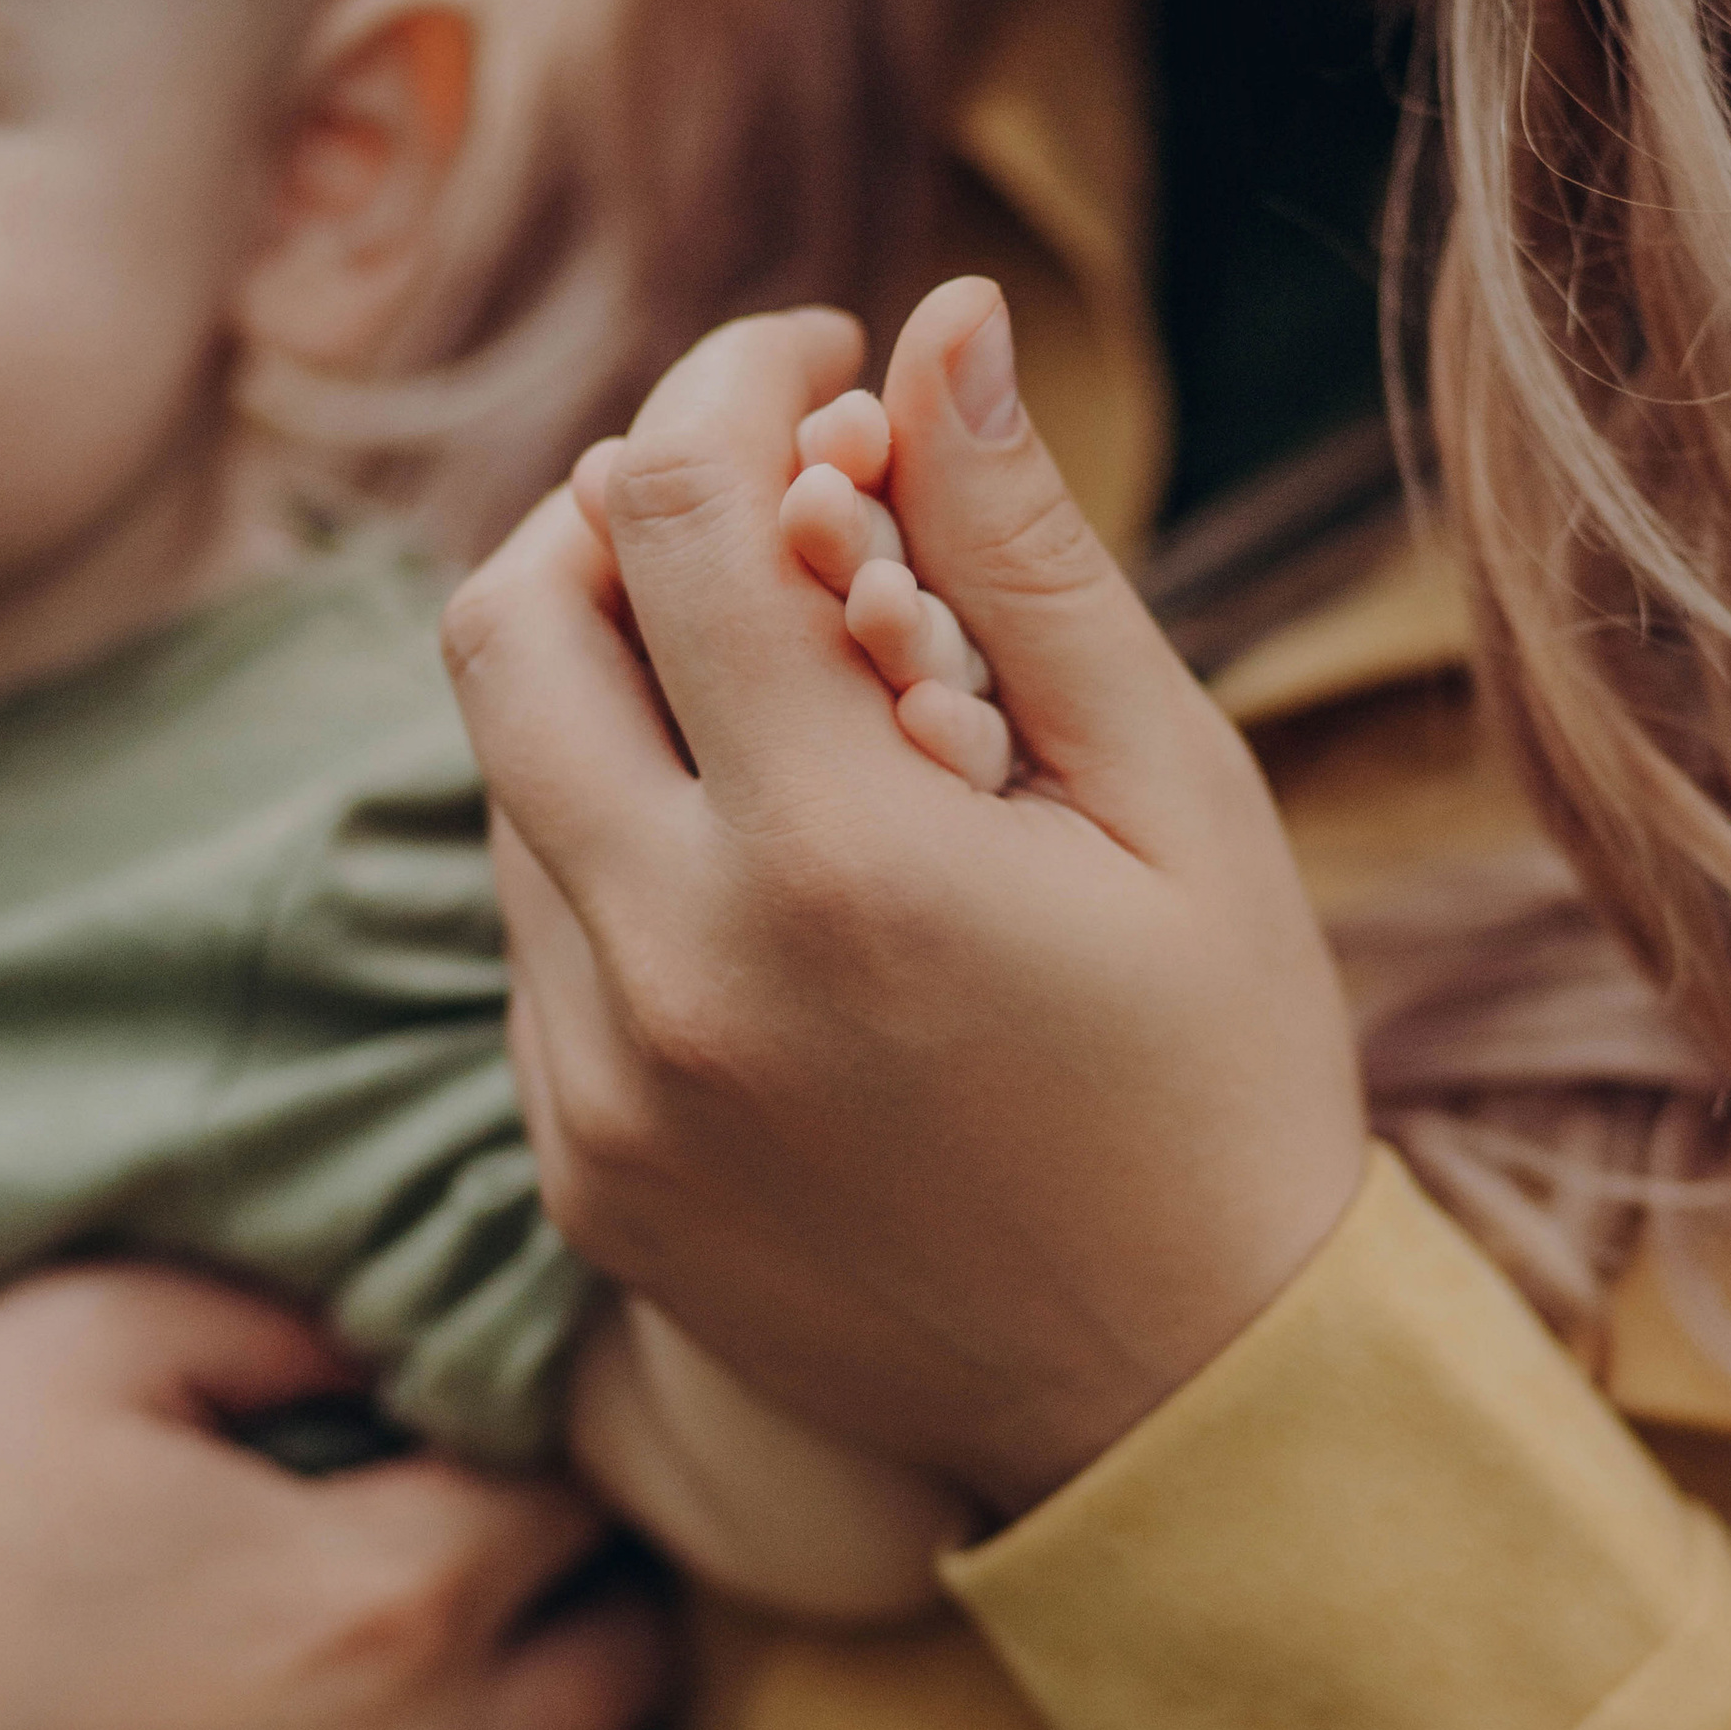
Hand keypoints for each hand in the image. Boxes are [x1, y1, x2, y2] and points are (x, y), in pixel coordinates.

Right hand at [0, 1266, 670, 1729]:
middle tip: (489, 1543)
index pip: (586, 1492)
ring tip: (476, 1685)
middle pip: (630, 1661)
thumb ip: (306, 1307)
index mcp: (377, 1596)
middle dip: (578, 1581)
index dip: (540, 1440)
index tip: (474, 1428)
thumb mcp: (86, 1334)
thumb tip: (445, 1322)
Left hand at [449, 280, 1366, 1516]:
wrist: (1177, 1407)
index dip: (736, 379)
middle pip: (508, 622)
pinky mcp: (578, 1173)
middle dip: (619, 510)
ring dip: (625, 688)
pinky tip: (779, 886)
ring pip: (512, 780)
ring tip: (803, 717)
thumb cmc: (1221, 1081)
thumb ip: (1029, 554)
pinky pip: (540, 936)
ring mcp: (597, 1093)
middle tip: (759, 507)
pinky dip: (624, 849)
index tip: (818, 364)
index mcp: (838, 864)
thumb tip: (940, 322)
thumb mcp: (1175, 800)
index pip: (681, 508)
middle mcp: (670, 978)